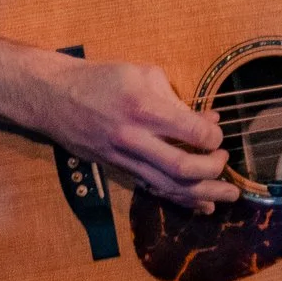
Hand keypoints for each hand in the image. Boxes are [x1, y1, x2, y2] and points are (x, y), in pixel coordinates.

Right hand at [27, 55, 236, 210]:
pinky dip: (179, 199)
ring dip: (204, 195)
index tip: (218, 136)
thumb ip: (179, 100)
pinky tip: (201, 205)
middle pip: (182, 168)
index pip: (192, 134)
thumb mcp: (144, 75)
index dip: (214, 138)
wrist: (53, 97)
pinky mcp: (117, 169)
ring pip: (169, 187)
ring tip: (229, 196)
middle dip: (213, 170)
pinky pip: (153, 189)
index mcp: (143, 108)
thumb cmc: (103, 79)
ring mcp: (123, 157)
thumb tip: (211, 120)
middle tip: (225, 162)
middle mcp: (133, 138)